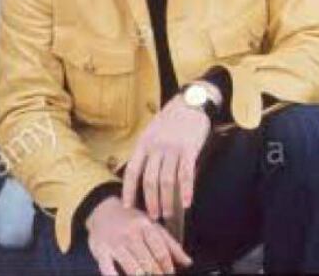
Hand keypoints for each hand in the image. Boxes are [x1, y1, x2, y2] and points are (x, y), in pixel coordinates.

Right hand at [86, 196, 190, 275]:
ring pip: (133, 268)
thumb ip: (170, 244)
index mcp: (146, 226)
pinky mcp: (101, 252)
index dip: (167, 267)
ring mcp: (115, 244)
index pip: (161, 251)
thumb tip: (188, 262)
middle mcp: (131, 234)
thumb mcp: (151, 226)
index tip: (169, 274)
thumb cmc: (132, 220)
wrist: (102, 209)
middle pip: (148, 262)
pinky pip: (109, 271)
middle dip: (156, 275)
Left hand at [122, 92, 211, 220]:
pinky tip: (187, 203)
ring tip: (168, 214)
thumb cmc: (170, 120)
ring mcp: (172, 147)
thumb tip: (141, 179)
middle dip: (150, 202)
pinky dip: (186, 190)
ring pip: (166, 181)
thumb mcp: (152, 132)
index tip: (127, 206)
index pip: (132, 171)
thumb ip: (147, 152)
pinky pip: (186, 174)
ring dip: (166, 201)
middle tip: (153, 217)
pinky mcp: (189, 148)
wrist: (190, 101)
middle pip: (149, 180)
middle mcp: (156, 146)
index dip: (128, 190)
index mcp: (144, 143)